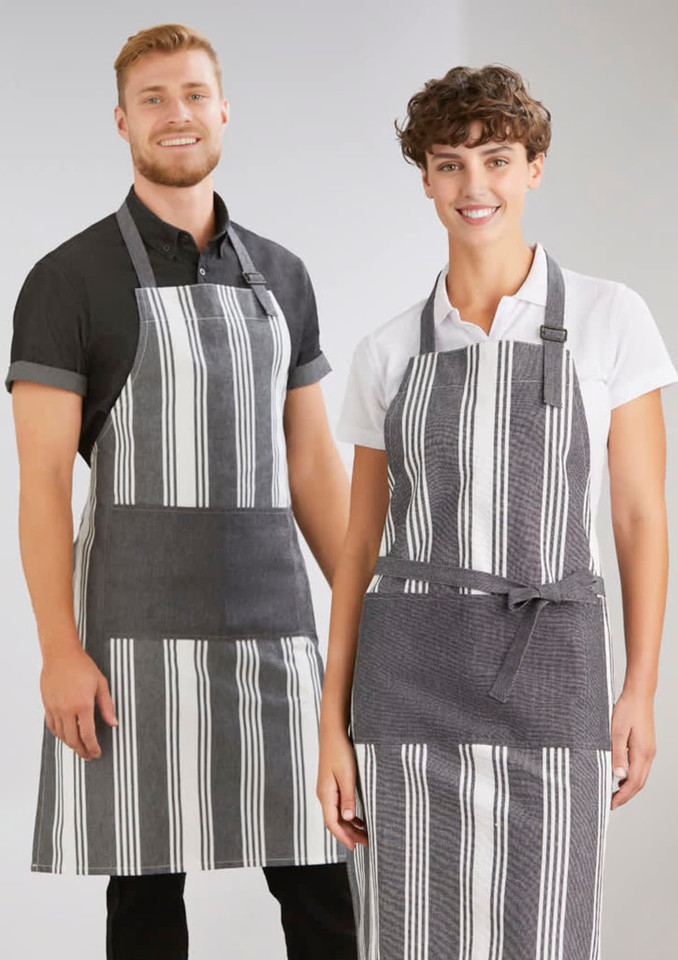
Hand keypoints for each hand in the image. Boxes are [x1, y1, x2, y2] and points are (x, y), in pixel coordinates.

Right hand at [40, 647, 117, 760]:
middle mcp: (67, 710)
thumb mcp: (101, 684)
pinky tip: (66, 736)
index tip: (96, 753)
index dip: (93, 747)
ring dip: (71, 745)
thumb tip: (113, 723)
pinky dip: (59, 735)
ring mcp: (55, 708)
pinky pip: (52, 726)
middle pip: (73, 739)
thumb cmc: (82, 666)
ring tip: (79, 748)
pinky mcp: (47, 705)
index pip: (87, 735)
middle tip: (88, 756)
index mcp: (83, 705)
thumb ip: (107, 706)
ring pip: (61, 735)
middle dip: (82, 750)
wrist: (60, 654)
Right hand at [317, 727, 367, 849]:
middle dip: (349, 835)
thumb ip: (348, 798)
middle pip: (335, 822)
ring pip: (337, 815)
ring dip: (350, 826)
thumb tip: (349, 819)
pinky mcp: (331, 785)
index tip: (355, 847)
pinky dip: (349, 815)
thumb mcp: (347, 775)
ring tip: (364, 835)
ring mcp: (327, 790)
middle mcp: (324, 795)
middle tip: (365, 843)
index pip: (332, 823)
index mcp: (326, 794)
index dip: (343, 837)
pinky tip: (359, 819)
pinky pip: (339, 806)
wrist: (333, 733)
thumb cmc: (340, 751)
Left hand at [610, 688, 655, 810]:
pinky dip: (632, 775)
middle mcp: (649, 754)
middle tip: (611, 803)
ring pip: (641, 775)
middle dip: (626, 795)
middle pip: (640, 782)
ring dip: (629, 786)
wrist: (638, 694)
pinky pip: (640, 766)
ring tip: (614, 793)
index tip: (611, 805)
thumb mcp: (617, 732)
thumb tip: (618, 777)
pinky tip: (621, 775)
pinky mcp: (646, 745)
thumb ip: (617, 754)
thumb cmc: (626, 710)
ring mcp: (649, 750)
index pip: (634, 783)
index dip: (623, 796)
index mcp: (642, 753)